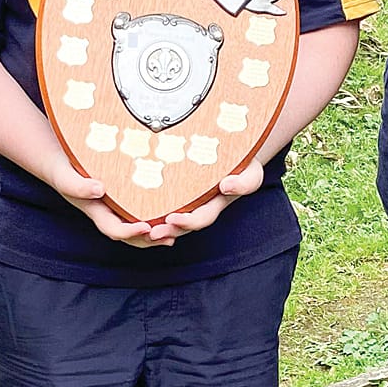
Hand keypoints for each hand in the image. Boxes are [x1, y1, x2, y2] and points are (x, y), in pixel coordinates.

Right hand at [48, 159, 173, 248]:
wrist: (59, 161)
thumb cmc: (62, 169)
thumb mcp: (66, 177)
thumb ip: (78, 186)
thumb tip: (99, 190)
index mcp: (95, 212)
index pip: (114, 230)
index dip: (130, 232)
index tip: (147, 228)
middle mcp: (107, 214)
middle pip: (129, 236)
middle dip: (149, 240)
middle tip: (169, 236)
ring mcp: (114, 208)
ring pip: (136, 227)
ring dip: (155, 233)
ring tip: (174, 232)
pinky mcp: (121, 198)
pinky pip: (139, 212)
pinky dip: (154, 217)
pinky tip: (170, 211)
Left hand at [147, 159, 263, 242]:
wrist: (238, 154)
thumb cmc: (245, 165)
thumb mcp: (252, 173)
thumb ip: (244, 183)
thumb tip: (227, 186)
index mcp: (214, 205)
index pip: (200, 218)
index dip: (187, 222)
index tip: (172, 219)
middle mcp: (199, 207)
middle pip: (181, 225)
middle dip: (166, 230)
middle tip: (150, 232)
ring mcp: (187, 200)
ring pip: (168, 219)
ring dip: (155, 225)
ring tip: (140, 227)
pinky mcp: (175, 189)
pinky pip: (162, 203)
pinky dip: (150, 209)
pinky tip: (135, 208)